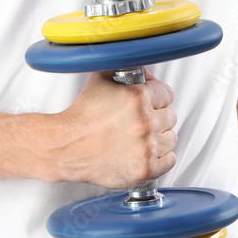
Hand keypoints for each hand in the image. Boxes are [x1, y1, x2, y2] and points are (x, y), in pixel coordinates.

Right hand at [58, 68, 176, 188]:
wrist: (66, 147)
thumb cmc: (81, 118)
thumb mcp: (100, 80)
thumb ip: (124, 68)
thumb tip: (144, 71)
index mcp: (137, 98)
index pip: (167, 94)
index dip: (157, 98)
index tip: (151, 103)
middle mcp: (145, 123)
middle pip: (171, 117)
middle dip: (157, 117)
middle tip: (140, 121)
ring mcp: (146, 148)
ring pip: (171, 139)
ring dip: (159, 137)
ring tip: (142, 138)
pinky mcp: (145, 169)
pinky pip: (169, 160)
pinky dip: (160, 158)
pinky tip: (146, 152)